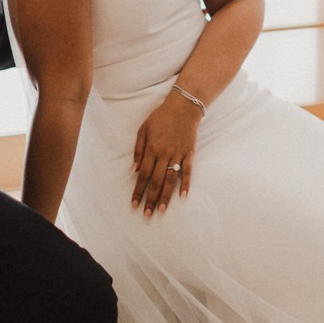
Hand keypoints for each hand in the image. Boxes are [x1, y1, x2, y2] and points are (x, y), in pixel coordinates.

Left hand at [132, 91, 200, 216]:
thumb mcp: (143, 129)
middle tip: (147, 216)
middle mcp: (164, 154)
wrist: (184, 106)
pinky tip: (183, 197)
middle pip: (156, 181)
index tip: (134, 205)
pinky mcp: (190, 153)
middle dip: (150, 200)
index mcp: (151, 149)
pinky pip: (187, 171)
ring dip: (165, 197)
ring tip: (161, 211)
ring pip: (171, 179)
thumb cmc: (161, 117)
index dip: (138, 191)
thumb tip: (133, 170)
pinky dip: (186, 184)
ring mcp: (178, 154)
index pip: (143, 175)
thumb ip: (138, 150)